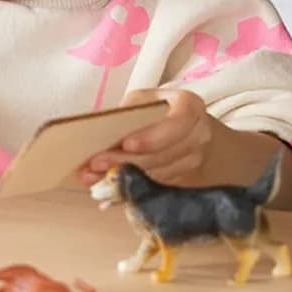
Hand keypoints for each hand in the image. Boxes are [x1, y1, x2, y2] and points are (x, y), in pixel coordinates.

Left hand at [78, 88, 211, 185]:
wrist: (183, 132)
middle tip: (97, 163)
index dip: (153, 137)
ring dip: (124, 177)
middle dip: (128, 161)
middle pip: (164, 154)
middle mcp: (198, 136)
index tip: (127, 144)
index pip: (178, 123)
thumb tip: (99, 134)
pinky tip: (106, 189)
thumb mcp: (143, 102)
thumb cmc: (157, 112)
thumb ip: (128, 114)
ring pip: (158, 175)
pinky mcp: (183, 182)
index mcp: (190, 107)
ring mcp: (193, 162)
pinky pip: (155, 188)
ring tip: (93, 176)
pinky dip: (128, 188)